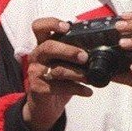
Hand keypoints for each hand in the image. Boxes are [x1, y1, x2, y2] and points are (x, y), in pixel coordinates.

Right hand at [21, 16, 92, 130]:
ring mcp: (35, 73)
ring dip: (77, 73)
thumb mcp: (63, 61)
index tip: (67, 27)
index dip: (51, 23)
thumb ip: (73, 50)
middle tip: (85, 57)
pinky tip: (88, 91)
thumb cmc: (57, 80)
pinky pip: (59, 88)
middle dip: (69, 50)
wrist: (44, 106)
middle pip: (49, 46)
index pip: (39, 27)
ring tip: (91, 77)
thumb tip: (96, 40)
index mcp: (42, 45)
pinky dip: (77, 89)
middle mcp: (36, 56)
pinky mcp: (38, 89)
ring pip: (56, 69)